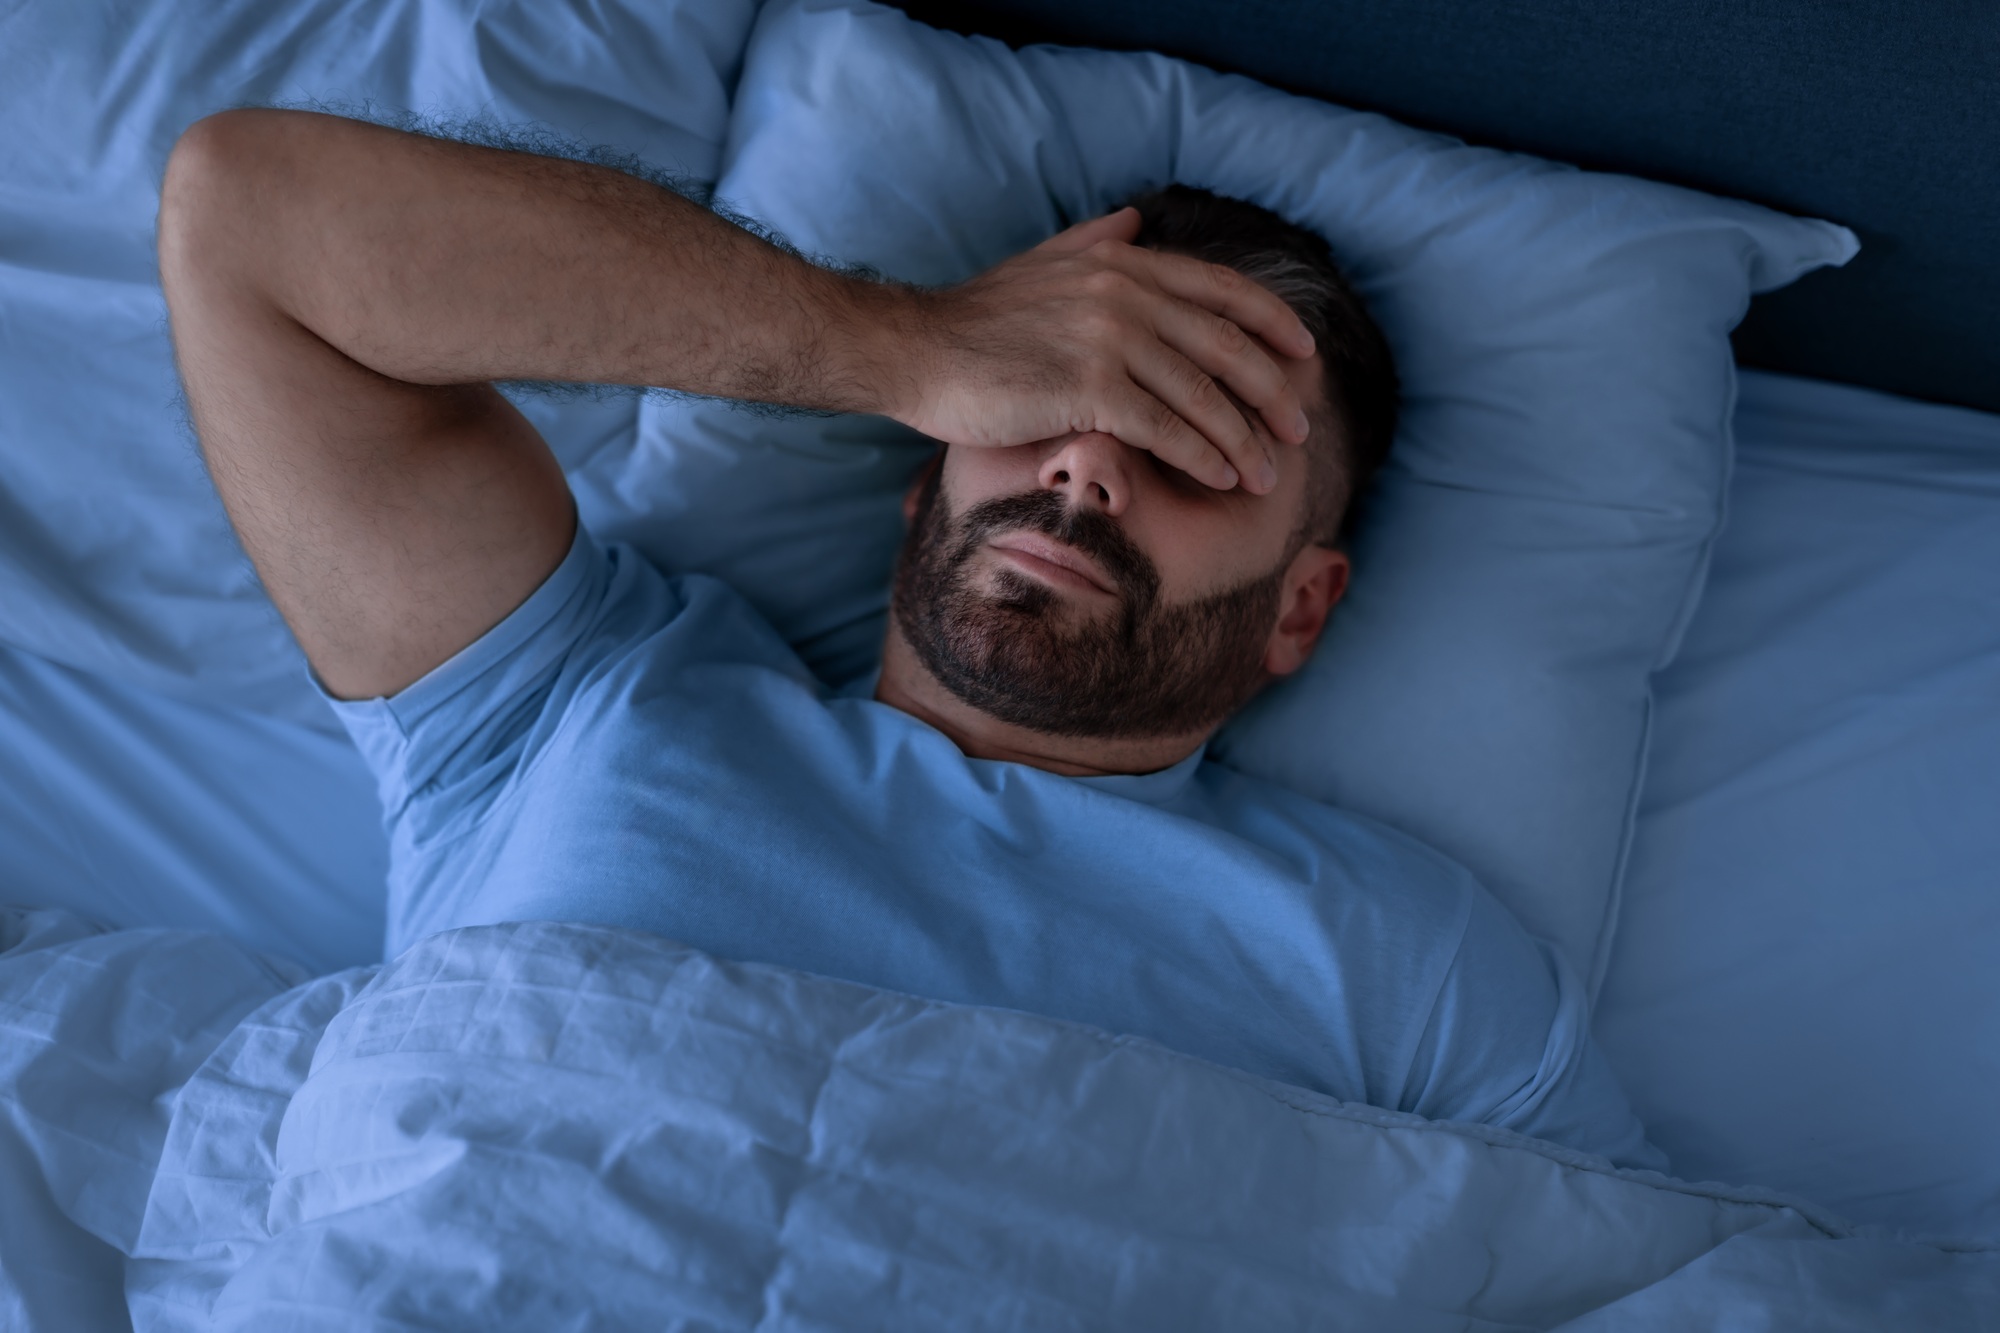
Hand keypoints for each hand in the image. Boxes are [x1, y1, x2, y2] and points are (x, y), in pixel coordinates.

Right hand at [882, 208, 1316, 493]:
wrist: (913, 349)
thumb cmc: (973, 320)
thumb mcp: (1040, 263)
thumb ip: (1094, 241)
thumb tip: (1134, 218)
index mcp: (1121, 260)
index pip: (1222, 288)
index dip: (1272, 322)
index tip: (1304, 353)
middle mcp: (1124, 291)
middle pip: (1226, 344)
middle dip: (1272, 392)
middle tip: (1299, 429)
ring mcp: (1108, 336)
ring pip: (1202, 392)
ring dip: (1244, 438)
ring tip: (1267, 473)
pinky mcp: (1087, 385)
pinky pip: (1165, 426)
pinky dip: (1202, 455)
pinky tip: (1222, 478)